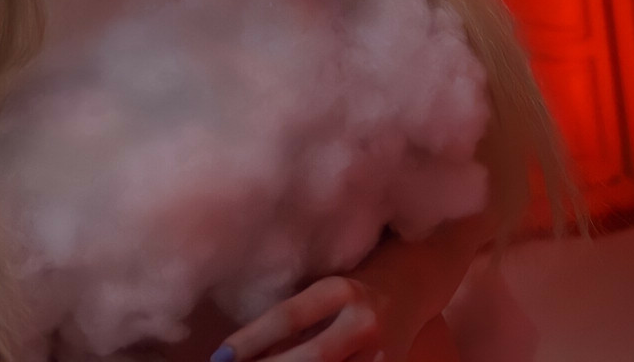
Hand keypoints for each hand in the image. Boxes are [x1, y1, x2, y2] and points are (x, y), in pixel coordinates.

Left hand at [210, 276, 418, 361]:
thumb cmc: (354, 280)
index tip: (220, 358)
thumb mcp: (324, 288)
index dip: (250, 340)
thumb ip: (296, 318)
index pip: (287, 317)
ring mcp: (381, 354)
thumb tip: (243, 352)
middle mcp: (363, 322)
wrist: (413, 283)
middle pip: (310, 358)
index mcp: (340, 290)